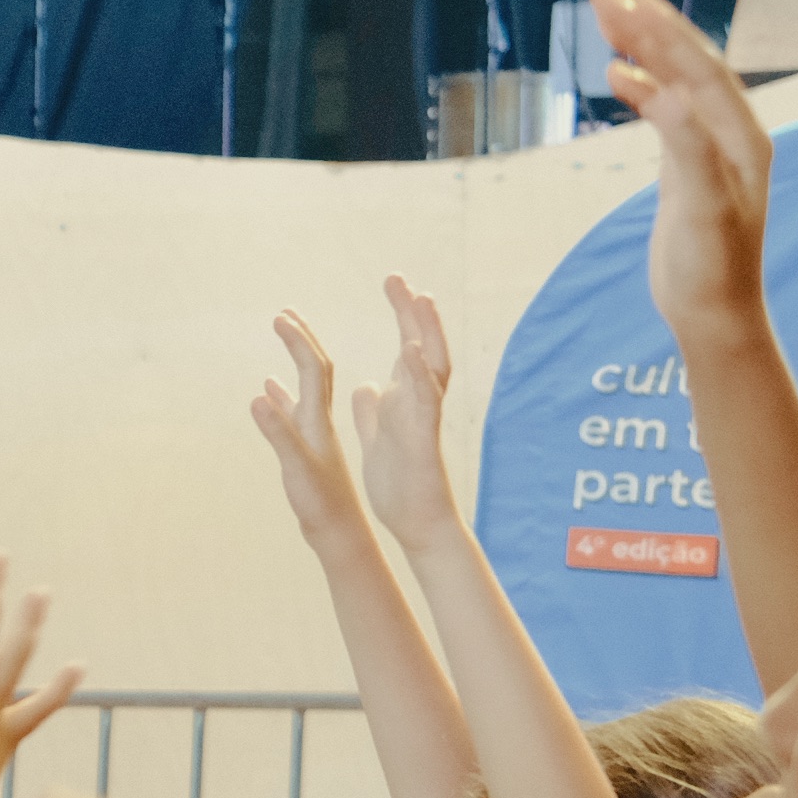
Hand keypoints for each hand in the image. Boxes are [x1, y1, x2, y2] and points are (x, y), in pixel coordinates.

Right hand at [250, 311, 371, 547]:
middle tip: (284, 314)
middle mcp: (319, 421)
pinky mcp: (307, 451)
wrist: (342, 535)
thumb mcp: (296, 468)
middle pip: (316, 370)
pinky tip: (271, 392)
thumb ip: (279, 433)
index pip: (314, 369)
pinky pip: (293, 413)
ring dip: (294, 361)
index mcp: (319, 421)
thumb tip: (258, 395)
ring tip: (283, 341)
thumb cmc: (321, 506)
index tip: (280, 316)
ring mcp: (313, 435)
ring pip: (306, 388)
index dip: (298, 341)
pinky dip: (282, 396)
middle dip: (301, 339)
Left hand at [349, 275, 457, 550]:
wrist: (413, 520)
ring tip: (420, 299)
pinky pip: (424, 402)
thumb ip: (373, 410)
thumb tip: (367, 386)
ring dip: (425, 333)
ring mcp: (423, 418)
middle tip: (397, 278)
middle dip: (412, 312)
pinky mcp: (421, 439)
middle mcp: (417, 402)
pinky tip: (408, 351)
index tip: (394, 283)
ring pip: (430, 368)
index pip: (405, 346)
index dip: (403, 315)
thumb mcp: (376, 436)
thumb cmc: (399, 482)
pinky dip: (417, 375)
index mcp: (403, 399)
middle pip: (420, 346)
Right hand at [594, 0, 775, 346]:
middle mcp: (733, 136)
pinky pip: (667, 110)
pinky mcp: (689, 168)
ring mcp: (712, 150)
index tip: (624, 4)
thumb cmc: (711, 269)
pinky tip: (619, 77)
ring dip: (644, 50)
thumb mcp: (700, 209)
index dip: (663, 35)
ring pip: (677, 83)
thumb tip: (665, 94)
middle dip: (649, 28)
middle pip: (689, 66)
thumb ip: (686, 148)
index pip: (700, 71)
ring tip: (610, 18)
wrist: (715, 316)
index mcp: (743, 138)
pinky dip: (642, 87)